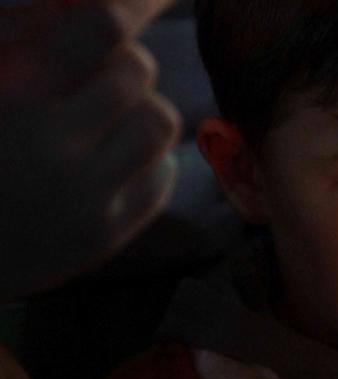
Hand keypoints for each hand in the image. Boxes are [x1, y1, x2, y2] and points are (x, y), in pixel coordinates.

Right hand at [0, 0, 180, 301]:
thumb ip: (23, 28)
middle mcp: (51, 148)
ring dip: (137, 108)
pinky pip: (164, 173)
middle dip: (116, 62)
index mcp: (9, 92)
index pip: (102, 24)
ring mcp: (84, 199)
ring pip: (161, 120)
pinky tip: (105, 159)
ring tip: (95, 120)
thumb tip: (101, 3)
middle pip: (137, 68)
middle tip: (82, 79)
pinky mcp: (105, 238)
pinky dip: (146, 157)